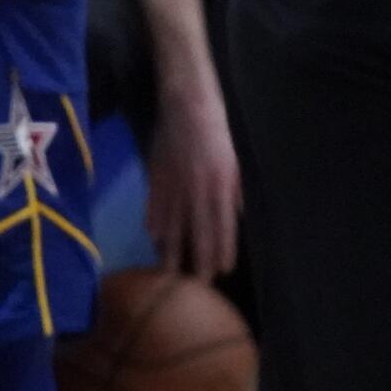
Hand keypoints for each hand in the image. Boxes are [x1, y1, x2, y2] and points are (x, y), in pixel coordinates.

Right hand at [144, 87, 242, 277]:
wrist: (186, 104)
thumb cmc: (219, 132)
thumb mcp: (237, 162)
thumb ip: (235, 192)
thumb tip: (236, 218)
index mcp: (219, 185)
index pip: (220, 225)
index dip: (220, 249)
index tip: (221, 272)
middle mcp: (194, 190)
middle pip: (195, 230)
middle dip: (196, 259)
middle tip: (195, 285)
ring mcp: (171, 185)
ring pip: (171, 223)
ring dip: (171, 249)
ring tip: (168, 272)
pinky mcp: (156, 176)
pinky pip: (154, 205)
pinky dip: (154, 223)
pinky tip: (154, 237)